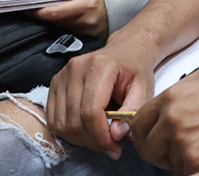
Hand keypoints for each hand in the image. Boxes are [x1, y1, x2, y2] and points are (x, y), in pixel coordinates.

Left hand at [30, 0, 109, 37]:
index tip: (29, 9)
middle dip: (45, 15)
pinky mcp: (91, 37)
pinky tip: (69, 16)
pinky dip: (66, 24)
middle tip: (38, 8)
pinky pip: (71, 32)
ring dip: (55, 19)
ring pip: (62, 27)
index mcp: (87, 4)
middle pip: (57, 21)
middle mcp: (88, 20)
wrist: (123, 0)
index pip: (55, 12)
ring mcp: (90, 31)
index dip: (39, 12)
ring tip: (57, 9)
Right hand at [47, 31, 158, 156]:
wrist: (125, 51)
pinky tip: (87, 130)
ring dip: (81, 139)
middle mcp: (75, 69)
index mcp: (98, 66)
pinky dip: (69, 132)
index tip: (115, 148)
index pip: (90, 111)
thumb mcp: (144, 88)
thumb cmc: (135, 70)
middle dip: (93, 141)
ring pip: (62, 124)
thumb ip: (132, 112)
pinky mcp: (54, 84)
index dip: (101, 136)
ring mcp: (61, 76)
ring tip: (100, 138)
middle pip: (74, 121)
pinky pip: (54, 119)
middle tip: (111, 146)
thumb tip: (116, 135)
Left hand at [131, 62, 198, 172]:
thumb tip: (166, 106)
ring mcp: (185, 143)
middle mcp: (173, 120)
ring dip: (184, 160)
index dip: (148, 133)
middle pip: (148, 148)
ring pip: (170, 163)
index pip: (139, 123)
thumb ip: (181, 90)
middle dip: (161, 150)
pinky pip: (187, 173)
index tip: (157, 138)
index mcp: (172, 98)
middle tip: (180, 149)